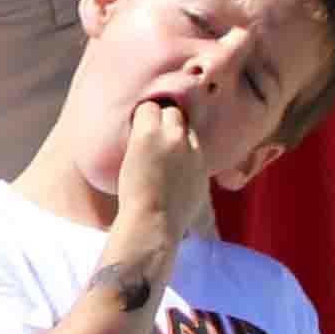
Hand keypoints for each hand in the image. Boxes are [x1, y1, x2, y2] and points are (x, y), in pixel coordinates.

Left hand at [119, 92, 214, 249]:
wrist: (154, 222)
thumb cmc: (171, 222)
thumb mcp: (197, 204)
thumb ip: (198, 190)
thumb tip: (208, 223)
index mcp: (201, 159)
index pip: (191, 131)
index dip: (176, 133)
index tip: (162, 139)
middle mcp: (190, 144)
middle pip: (179, 116)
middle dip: (165, 121)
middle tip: (146, 131)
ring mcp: (172, 137)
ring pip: (163, 110)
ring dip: (149, 117)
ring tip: (135, 127)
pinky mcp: (149, 134)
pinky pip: (144, 110)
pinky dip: (135, 117)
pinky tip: (126, 125)